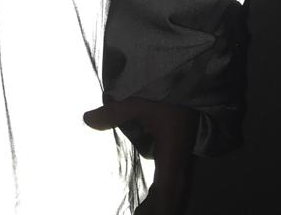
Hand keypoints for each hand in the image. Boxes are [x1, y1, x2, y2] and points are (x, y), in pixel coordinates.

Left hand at [83, 97, 197, 214]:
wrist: (194, 80)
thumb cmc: (167, 93)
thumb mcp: (137, 101)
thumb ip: (112, 114)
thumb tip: (86, 120)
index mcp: (172, 156)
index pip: (165, 193)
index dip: (157, 210)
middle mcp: (181, 163)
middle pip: (173, 199)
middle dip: (160, 210)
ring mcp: (183, 160)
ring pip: (176, 191)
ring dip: (163, 204)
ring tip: (141, 212)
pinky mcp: (181, 155)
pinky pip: (175, 182)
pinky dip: (164, 194)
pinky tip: (153, 196)